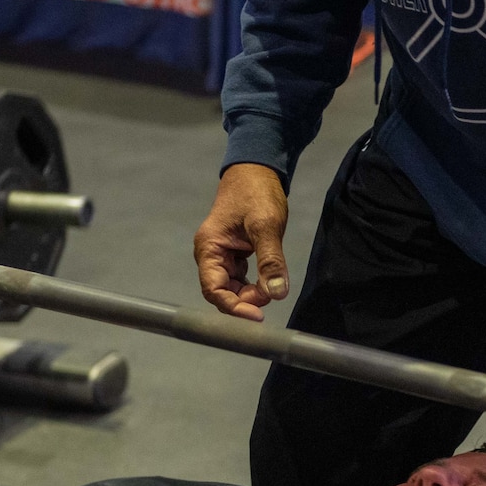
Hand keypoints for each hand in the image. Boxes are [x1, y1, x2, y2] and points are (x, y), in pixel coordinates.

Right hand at [194, 163, 288, 320]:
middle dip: (245, 300)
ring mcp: (222, 253)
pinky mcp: (235, 252)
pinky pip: (240, 276)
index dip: (234, 307)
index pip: (214, 290)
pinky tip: (268, 281)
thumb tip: (276, 293)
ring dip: (250, 293)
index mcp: (209, 247)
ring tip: (271, 287)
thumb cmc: (256, 192)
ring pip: (232, 286)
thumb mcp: (266, 225)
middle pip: (222, 292)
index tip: (257, 315)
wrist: (258, 169)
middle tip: (270, 296)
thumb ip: (270, 260)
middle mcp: (211, 253)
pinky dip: (254, 283)